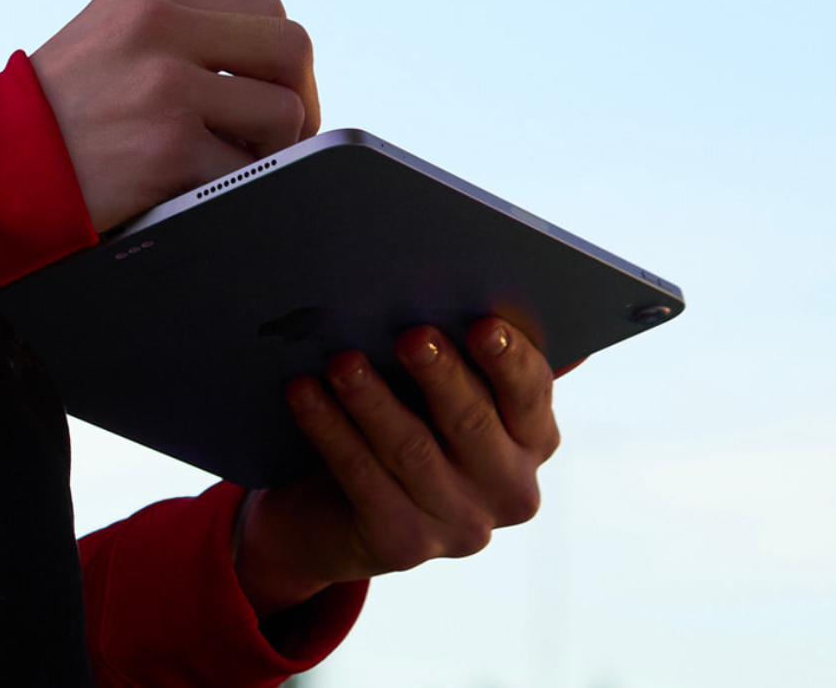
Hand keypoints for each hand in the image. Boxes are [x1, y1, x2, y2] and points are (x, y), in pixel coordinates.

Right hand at [30, 0, 319, 232]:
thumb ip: (180, 43)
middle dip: (300, 101)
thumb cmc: (48, 121)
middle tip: (278, 141)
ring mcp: (166, 88)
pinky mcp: (168, 148)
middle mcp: (159, 29)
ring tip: (220, 170)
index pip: (264, 6)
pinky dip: (230, 194)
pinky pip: (245, 174)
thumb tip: (269, 79)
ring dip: (266, 154)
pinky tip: (189, 194)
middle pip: (290, 48)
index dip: (280, 59)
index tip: (271, 94)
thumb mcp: (105, 44)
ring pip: (281, 115)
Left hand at [234, 318, 568, 617]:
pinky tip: (302, 394)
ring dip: (372, 400)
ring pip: (412, 450)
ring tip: (341, 361)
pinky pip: (362, 477)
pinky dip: (330, 430)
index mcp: (532, 439)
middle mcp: (509, 489)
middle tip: (408, 334)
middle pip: (472, 423)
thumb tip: (455, 291)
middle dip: (439, 375)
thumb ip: (456, 353)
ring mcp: (459, 526)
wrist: (334, 514)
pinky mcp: (402, 545)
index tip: (482, 324)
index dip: (509, 360)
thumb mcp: (430, 392)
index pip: (531, 393)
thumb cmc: (399, 424)